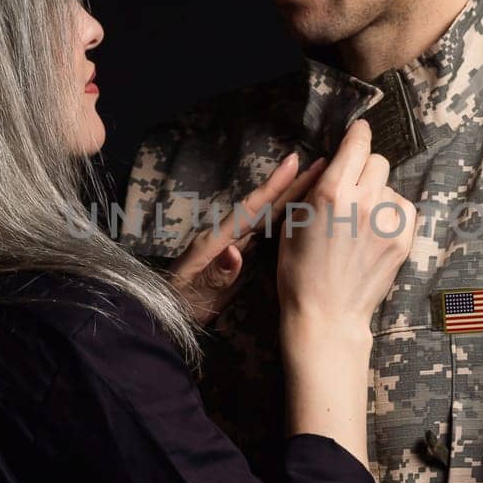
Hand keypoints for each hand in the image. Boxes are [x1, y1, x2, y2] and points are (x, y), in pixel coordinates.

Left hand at [166, 150, 324, 325]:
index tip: (293, 163)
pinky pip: (265, 233)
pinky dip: (284, 220)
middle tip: (319, 164)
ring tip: (315, 182)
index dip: (272, 187)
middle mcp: (225, 236)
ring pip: (267, 217)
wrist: (164, 319)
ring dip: (291, 199)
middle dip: (290, 185)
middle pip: (263, 207)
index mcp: (214, 240)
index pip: (248, 209)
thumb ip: (215, 274)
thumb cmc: (176, 305)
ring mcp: (232, 245)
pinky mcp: (236, 257)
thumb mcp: (193, 292)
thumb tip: (236, 252)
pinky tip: (299, 215)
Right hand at [276, 118, 416, 332]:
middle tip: (353, 190)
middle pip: (378, 161)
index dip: (359, 134)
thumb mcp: (292, 222)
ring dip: (378, 194)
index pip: (357, 144)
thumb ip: (312, 186)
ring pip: (391, 186)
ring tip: (361, 221)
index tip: (360, 131)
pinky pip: (404, 209)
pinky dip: (391, 214)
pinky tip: (374, 233)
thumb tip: (333, 160)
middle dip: (365, 170)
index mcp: (330, 193)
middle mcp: (361, 201)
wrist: (326, 313)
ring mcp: (386, 221)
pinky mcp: (402, 239)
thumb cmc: (300, 270)